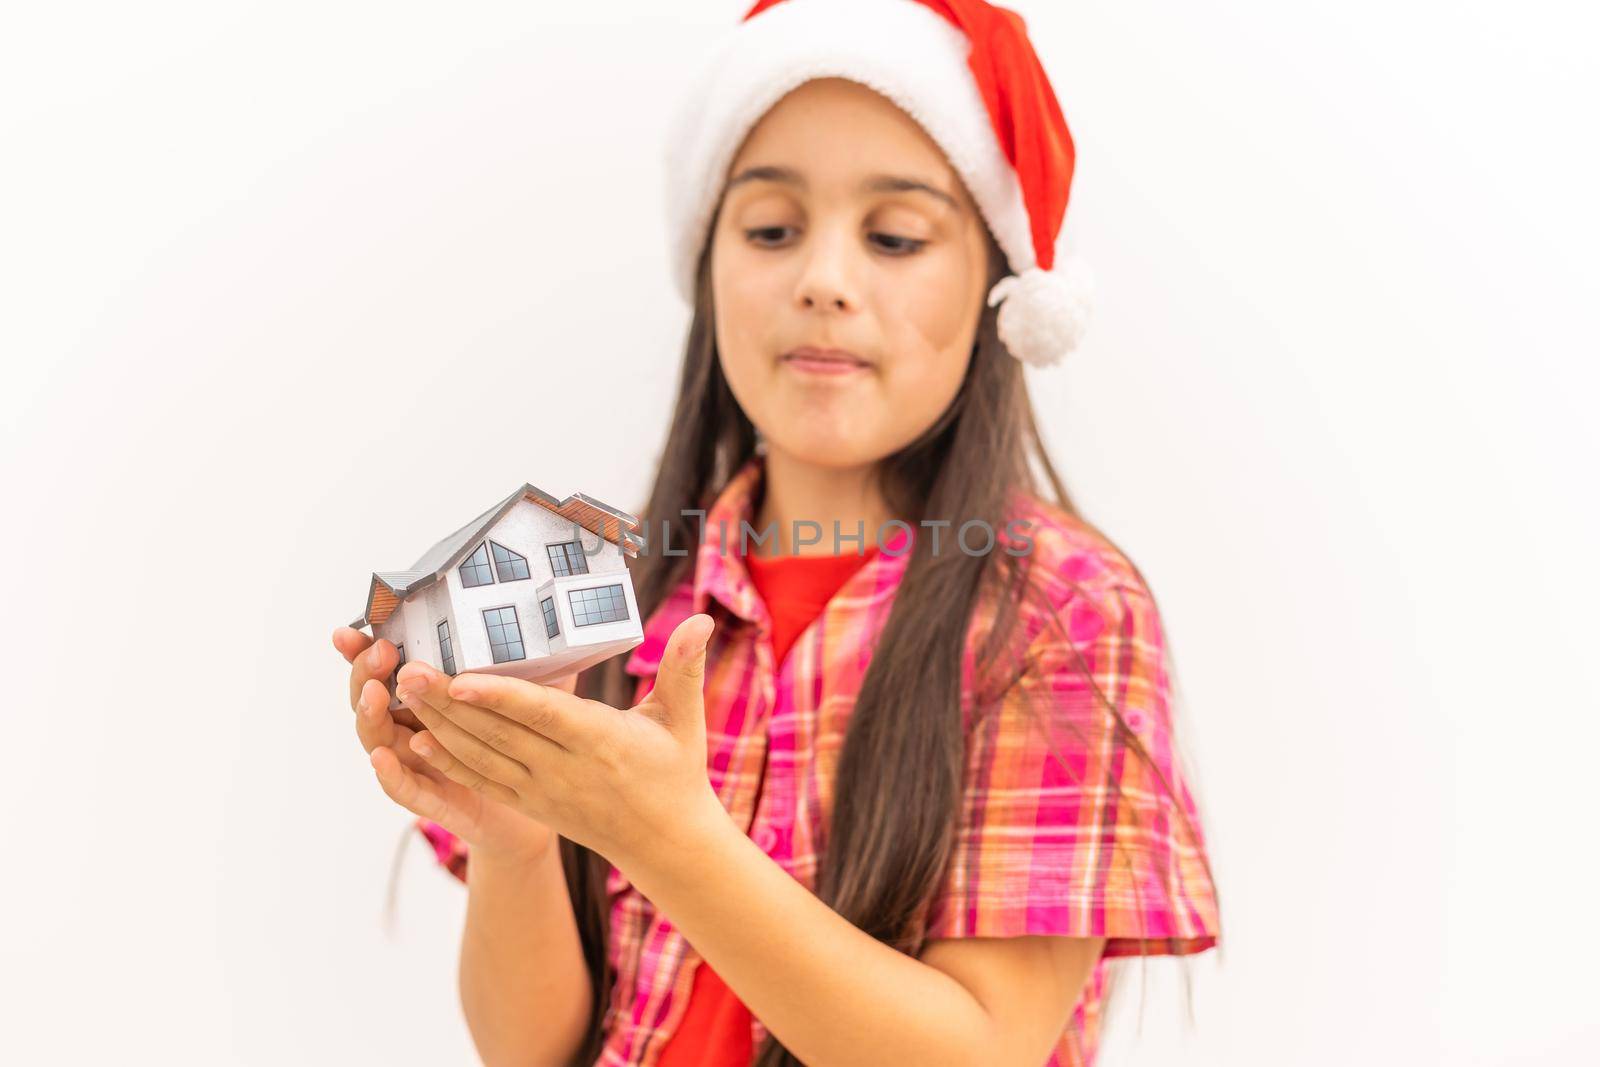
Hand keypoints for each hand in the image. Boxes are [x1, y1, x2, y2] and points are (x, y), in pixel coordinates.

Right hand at [332, 625, 574, 866]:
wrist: (530, 811)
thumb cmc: (522, 742)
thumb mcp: (520, 697)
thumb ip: (519, 665)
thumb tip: (535, 618)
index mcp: (425, 701)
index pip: (384, 671)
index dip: (362, 653)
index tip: (348, 633)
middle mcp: (411, 731)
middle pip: (373, 701)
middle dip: (367, 674)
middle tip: (379, 652)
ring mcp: (417, 767)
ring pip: (380, 740)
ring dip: (373, 715)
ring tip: (375, 692)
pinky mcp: (434, 801)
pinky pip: (407, 790)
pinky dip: (392, 774)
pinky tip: (382, 758)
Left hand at [395, 613, 725, 872]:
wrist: (666, 843)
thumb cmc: (677, 773)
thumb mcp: (684, 718)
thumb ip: (684, 667)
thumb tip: (703, 621)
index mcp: (600, 741)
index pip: (542, 715)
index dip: (498, 697)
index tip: (459, 677)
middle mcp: (564, 769)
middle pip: (497, 733)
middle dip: (447, 701)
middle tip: (406, 668)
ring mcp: (543, 791)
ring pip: (481, 757)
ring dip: (438, 725)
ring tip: (402, 692)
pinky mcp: (531, 805)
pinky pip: (482, 783)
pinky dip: (449, 763)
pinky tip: (418, 740)